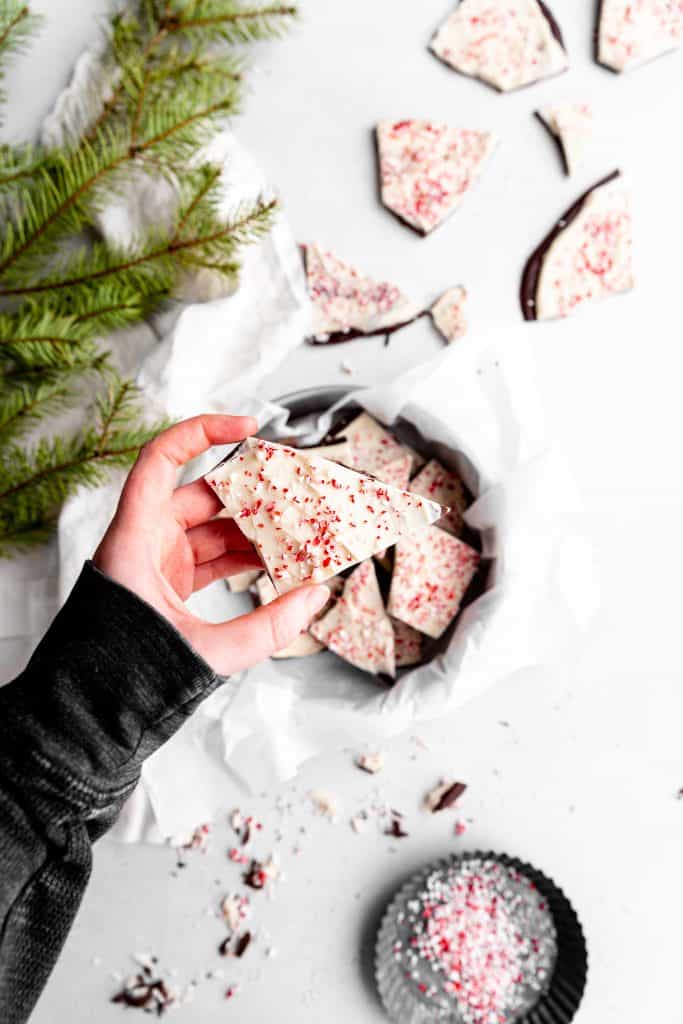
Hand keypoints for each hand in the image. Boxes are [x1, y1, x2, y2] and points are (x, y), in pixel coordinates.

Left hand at [93, 414, 329, 674]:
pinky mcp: (166, 587)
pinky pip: (210, 558)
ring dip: (253, 531)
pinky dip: (241, 559)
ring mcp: (155, 564)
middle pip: (201, 495)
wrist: (84, 720)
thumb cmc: (116, 680)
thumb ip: (266, 628)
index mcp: (135, 540)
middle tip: (293, 491)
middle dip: (251, 493)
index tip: (247, 427)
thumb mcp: (203, 652)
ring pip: (211, 530)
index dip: (203, 432)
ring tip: (296, 532)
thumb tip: (314, 598)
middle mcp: (143, 542)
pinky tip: (275, 564)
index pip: (162, 460)